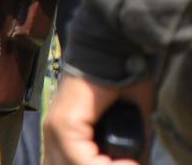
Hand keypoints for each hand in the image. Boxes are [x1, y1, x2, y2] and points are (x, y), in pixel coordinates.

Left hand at [43, 71, 166, 164]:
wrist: (116, 39)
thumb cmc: (126, 71)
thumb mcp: (131, 115)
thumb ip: (131, 142)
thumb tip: (138, 162)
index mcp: (66, 130)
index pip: (71, 163)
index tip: (132, 163)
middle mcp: (54, 132)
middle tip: (128, 163)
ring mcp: (55, 128)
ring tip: (129, 163)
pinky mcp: (64, 123)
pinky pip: (77, 159)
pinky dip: (100, 164)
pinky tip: (127, 163)